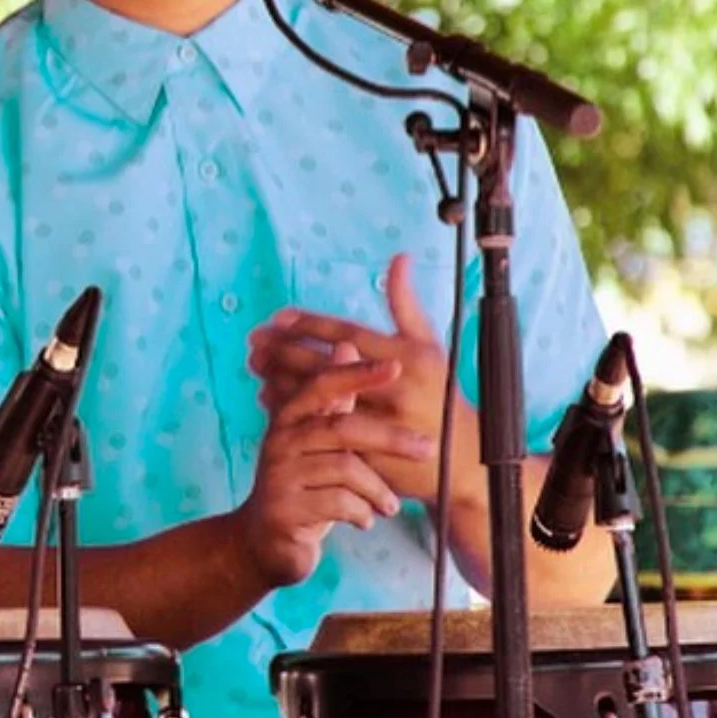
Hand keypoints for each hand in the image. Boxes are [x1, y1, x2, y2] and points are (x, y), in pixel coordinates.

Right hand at [237, 356, 434, 588]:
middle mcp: (280, 439)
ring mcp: (279, 475)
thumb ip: (337, 402)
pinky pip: (338, 503)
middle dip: (390, 437)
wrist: (264, 543)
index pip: (324, 384)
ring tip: (391, 505)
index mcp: (290, 416)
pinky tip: (366, 520)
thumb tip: (348, 346)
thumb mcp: (321, 443)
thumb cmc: (304, 484)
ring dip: (377, 488)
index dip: (358, 373)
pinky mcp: (284, 510)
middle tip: (426, 448)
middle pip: (343, 427)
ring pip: (345, 468)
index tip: (396, 367)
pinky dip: (361, 512)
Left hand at [248, 254, 478, 507]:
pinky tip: (269, 396)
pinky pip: (320, 427)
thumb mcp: (428, 345)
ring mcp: (380, 423)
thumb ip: (405, 302)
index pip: (348, 334)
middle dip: (286, 350)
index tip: (278, 317)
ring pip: (320, 397)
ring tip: (257, 363)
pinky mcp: (368, 452)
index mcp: (407, 357)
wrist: (460, 460)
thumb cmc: (439, 393)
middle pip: (328, 364)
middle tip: (256, 339)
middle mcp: (394, 388)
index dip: (310, 325)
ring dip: (282, 379)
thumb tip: (399, 258)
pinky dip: (292, 410)